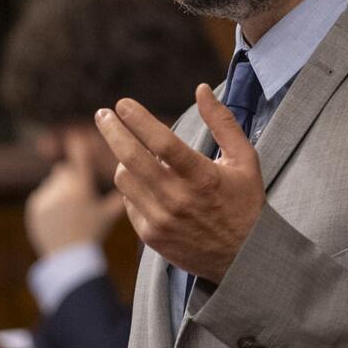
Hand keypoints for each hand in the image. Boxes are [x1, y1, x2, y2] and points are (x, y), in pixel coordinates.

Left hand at [24, 134, 123, 257]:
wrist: (69, 257)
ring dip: (59, 191)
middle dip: (70, 179)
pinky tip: (58, 218)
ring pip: (53, 184)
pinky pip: (43, 196)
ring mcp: (46, 196)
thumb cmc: (93, 234)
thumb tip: (131, 179)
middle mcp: (62, 188)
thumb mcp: (109, 215)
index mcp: (81, 187)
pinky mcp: (35, 205)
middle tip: (78, 197)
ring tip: (68, 212)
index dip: (78, 145)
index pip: (79, 157)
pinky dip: (49, 203)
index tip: (75, 136)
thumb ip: (119, 196)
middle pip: (64, 171)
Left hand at [97, 86, 263, 282]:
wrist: (243, 258)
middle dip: (111, 131)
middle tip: (102, 115)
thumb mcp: (244, 160)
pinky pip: (128, 203)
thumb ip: (222, 122)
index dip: (138, 119)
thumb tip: (200, 89)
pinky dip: (133, 188)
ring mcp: (162, 220)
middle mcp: (178, 199)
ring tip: (132, 152)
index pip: (161, 142)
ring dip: (124, 160)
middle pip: (131, 158)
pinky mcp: (151, 236)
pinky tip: (145, 183)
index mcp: (202, 177)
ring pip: (124, 179)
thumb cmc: (244, 203)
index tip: (123, 104)